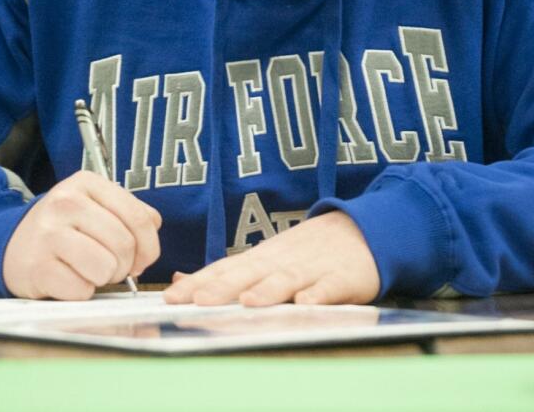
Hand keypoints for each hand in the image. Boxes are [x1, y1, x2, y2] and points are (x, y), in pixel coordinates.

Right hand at [3, 170, 161, 299]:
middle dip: (125, 265)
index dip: (149, 246)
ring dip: (105, 278)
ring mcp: (48, 234)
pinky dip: (82, 291)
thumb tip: (152, 228)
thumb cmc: (64, 227)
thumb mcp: (95, 205)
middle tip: (112, 266)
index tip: (143, 257)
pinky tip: (69, 278)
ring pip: (105, 267)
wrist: (12, 244)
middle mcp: (65, 202)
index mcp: (86, 182)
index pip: (139, 217)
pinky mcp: (37, 266)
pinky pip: (81, 289)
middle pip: (124, 244)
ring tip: (90, 270)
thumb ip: (130, 212)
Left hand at [163, 211, 379, 306]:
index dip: (198, 283)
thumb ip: (226, 272)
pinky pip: (329, 287)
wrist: (363, 230)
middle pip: (249, 273)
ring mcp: (312, 268)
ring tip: (247, 302)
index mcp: (262, 258)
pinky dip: (317, 294)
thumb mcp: (264, 256)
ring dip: (267, 290)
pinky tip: (305, 303)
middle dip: (222, 287)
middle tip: (198, 300)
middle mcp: (282, 261)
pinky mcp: (342, 278)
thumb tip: (181, 280)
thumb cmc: (307, 251)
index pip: (224, 269)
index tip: (171, 298)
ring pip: (286, 279)